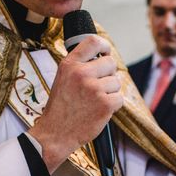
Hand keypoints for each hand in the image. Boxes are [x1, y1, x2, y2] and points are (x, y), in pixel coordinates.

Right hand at [28, 35, 122, 172]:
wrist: (55, 134)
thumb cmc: (61, 108)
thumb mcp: (63, 78)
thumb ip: (80, 66)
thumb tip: (102, 56)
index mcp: (69, 65)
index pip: (93, 41)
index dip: (104, 46)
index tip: (105, 53)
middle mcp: (82, 74)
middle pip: (111, 63)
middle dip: (109, 74)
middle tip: (99, 87)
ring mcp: (94, 89)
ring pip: (116, 82)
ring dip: (111, 92)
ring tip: (95, 101)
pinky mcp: (105, 104)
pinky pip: (119, 98)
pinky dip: (113, 105)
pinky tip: (100, 110)